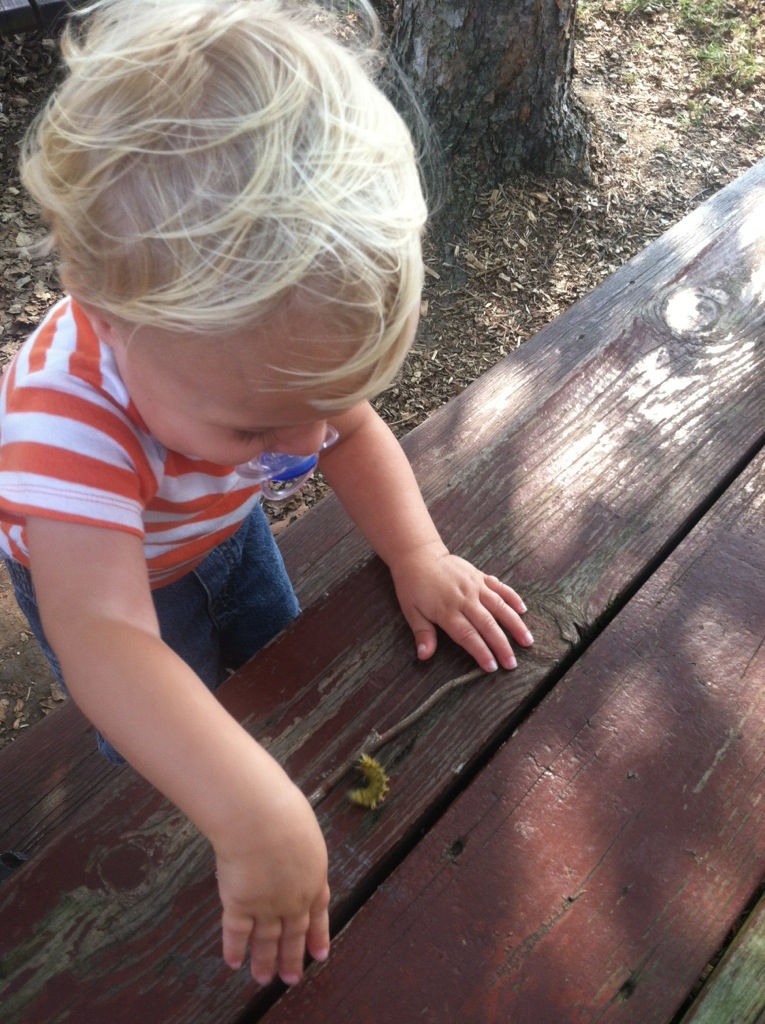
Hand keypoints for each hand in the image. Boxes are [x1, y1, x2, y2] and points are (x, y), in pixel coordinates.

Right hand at [214, 779, 330, 985]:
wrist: (261, 818)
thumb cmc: (283, 809)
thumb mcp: (304, 827)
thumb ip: (300, 844)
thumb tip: (292, 840)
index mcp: (314, 875)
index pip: (319, 911)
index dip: (318, 934)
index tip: (319, 954)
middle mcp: (294, 898)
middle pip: (294, 933)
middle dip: (293, 957)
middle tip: (292, 978)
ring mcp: (267, 905)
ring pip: (267, 941)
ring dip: (265, 962)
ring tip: (264, 980)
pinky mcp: (240, 905)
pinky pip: (237, 933)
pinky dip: (235, 949)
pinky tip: (234, 963)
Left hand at [391, 545, 532, 671]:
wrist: (419, 555)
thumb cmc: (413, 586)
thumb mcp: (411, 611)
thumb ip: (422, 633)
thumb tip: (424, 656)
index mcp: (447, 610)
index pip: (467, 635)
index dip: (481, 652)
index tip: (492, 667)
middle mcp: (465, 598)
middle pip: (487, 624)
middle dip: (501, 645)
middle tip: (512, 664)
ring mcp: (475, 586)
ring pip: (499, 606)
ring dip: (514, 624)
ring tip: (527, 640)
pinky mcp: (480, 576)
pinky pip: (500, 587)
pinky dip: (512, 597)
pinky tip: (523, 610)